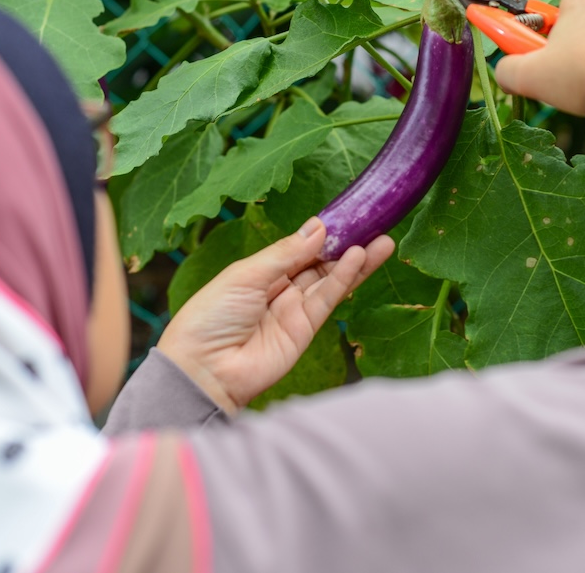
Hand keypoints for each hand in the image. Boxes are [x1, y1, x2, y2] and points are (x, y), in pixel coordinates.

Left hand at [157, 218, 394, 413]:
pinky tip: (360, 259)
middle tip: (374, 224)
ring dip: (356, 261)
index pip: (298, 249)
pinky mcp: (305, 330)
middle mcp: (280, 291)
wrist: (203, 370)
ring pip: (331, 280)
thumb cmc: (210, 318)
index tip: (346, 215)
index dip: (321, 234)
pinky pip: (328, 299)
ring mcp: (294, 311)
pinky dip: (345, 279)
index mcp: (259, 273)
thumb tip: (317, 228)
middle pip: (320, 264)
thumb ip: (285, 253)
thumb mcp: (245, 274)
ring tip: (382, 241)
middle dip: (346, 245)